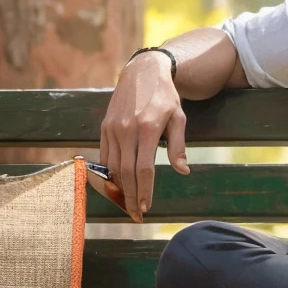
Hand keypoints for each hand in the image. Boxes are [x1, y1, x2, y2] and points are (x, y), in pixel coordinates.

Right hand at [100, 52, 188, 221]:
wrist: (143, 71)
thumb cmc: (165, 96)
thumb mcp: (178, 118)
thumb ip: (178, 146)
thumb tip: (183, 171)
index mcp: (147, 128)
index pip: (143, 169)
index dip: (144, 192)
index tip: (146, 208)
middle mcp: (126, 129)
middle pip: (125, 173)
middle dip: (130, 197)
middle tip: (136, 215)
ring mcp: (112, 128)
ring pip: (111, 167)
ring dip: (119, 188)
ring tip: (128, 203)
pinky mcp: (104, 127)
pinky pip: (105, 156)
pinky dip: (109, 173)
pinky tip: (118, 184)